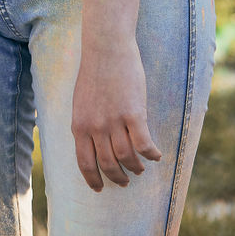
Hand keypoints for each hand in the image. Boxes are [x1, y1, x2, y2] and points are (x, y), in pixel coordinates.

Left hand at [72, 36, 161, 190]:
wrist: (105, 47)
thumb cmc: (94, 71)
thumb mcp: (80, 101)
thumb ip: (85, 123)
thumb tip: (93, 145)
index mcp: (79, 124)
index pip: (84, 162)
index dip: (93, 179)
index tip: (99, 188)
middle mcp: (95, 127)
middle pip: (109, 164)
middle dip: (118, 177)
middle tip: (125, 181)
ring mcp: (114, 121)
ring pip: (128, 158)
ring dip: (136, 168)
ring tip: (140, 168)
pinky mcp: (134, 114)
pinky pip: (144, 145)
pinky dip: (151, 155)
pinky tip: (156, 155)